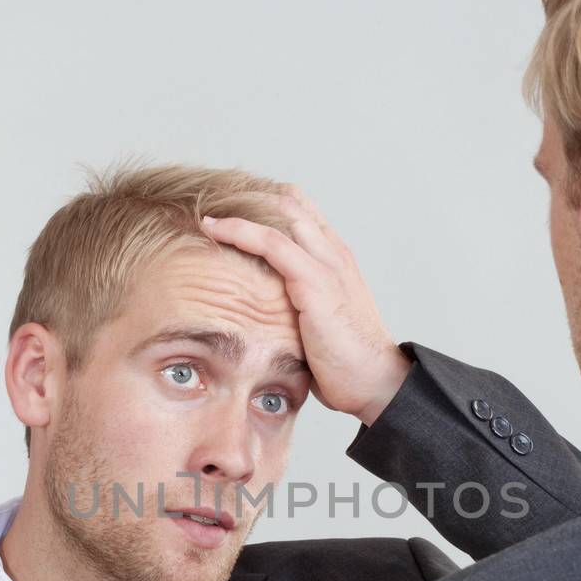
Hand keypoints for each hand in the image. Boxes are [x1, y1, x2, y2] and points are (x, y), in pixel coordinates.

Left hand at [201, 186, 409, 426]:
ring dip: (239, 209)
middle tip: (213, 203)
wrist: (375, 382)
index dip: (269, 204)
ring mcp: (326, 264)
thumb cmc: (347, 364)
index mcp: (337, 261)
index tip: (233, 209)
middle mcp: (334, 254)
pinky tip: (213, 228)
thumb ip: (297, 310)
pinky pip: (271, 242)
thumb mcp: (319, 326)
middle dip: (250, 198)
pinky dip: (239, 230)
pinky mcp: (314, 281)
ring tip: (205, 214)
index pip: (303, 213)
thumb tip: (265, 320)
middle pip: (291, 203)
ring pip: (280, 214)